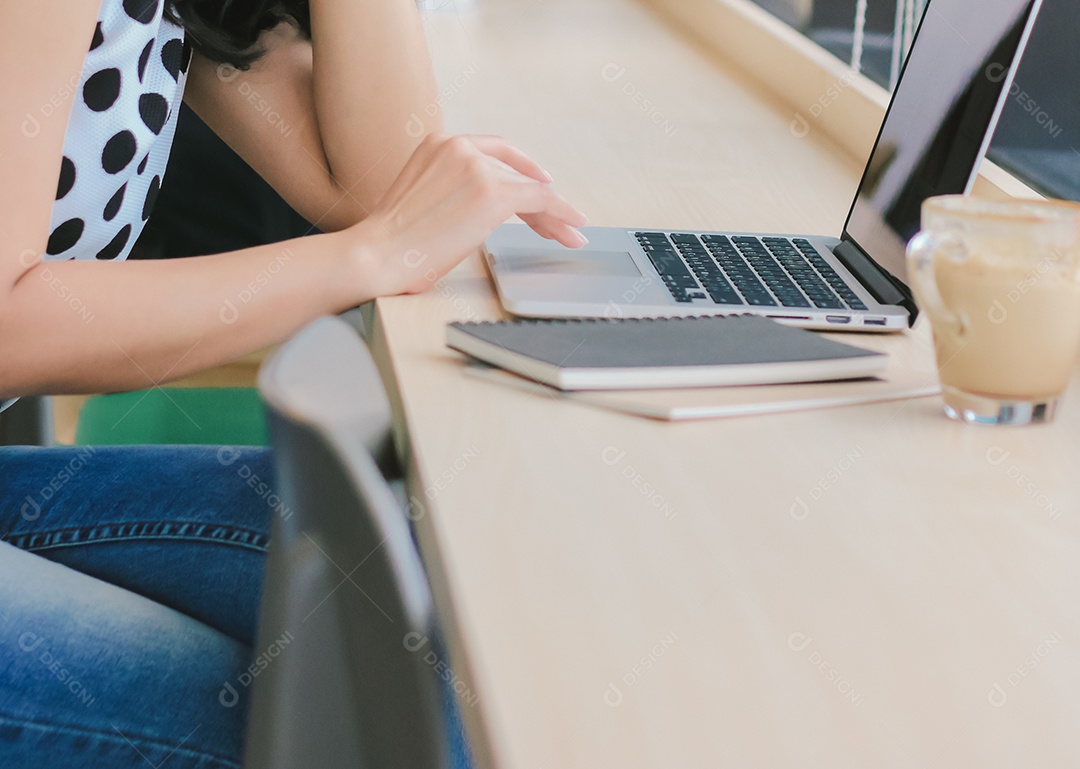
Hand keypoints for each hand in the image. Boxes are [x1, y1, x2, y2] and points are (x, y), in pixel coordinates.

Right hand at [351, 133, 587, 294]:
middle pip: (516, 173)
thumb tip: (477, 211)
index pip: (493, 152)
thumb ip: (451, 191)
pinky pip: (540, 200)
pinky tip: (571, 228)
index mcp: (438, 143)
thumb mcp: (422, 199)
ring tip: (571, 235)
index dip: (522, 170)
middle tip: (562, 223)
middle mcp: (460, 147)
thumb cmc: (393, 243)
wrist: (377, 254)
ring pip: (532, 189)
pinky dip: (560, 215)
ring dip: (554, 215)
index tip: (539, 187)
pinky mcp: (493, 193)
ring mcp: (477, 167)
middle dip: (541, 202)